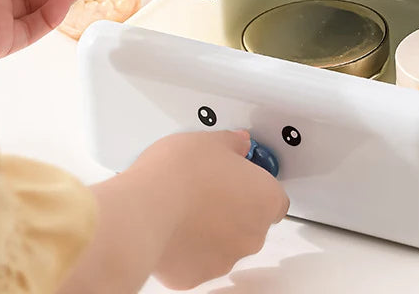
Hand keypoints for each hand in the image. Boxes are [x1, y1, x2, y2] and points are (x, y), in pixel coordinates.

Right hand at [60, 130, 289, 292]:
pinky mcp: (194, 278)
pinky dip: (187, 251)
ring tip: (186, 209)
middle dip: (234, 210)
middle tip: (209, 190)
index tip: (240, 179)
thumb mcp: (212, 141)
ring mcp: (224, 260)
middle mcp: (252, 234)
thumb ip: (233, 143)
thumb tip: (239, 143)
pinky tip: (172, 230)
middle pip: (252, 223)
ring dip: (212, 231)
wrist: (143, 210)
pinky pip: (196, 262)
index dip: (256, 188)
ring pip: (225, 245)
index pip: (275, 199)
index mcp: (265, 198)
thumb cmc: (181, 173)